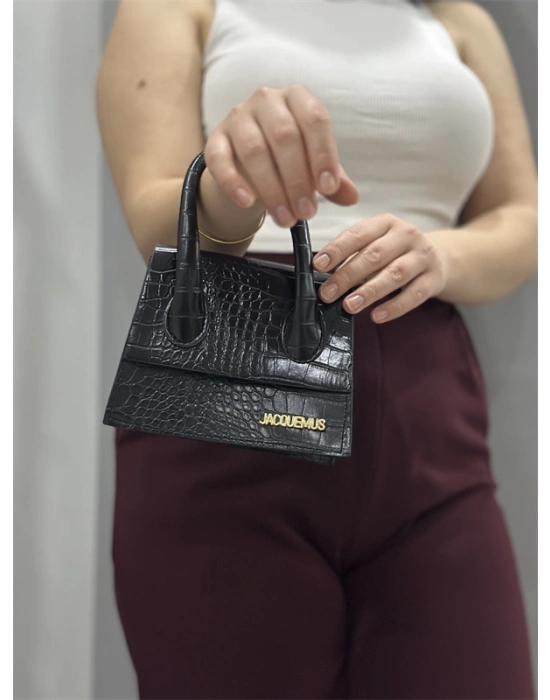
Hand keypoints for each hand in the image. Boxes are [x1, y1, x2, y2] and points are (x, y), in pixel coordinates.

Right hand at [204, 84, 358, 227]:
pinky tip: (248, 202)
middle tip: (307, 213)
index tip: (328, 189)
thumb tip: (351, 197)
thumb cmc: (288, 160)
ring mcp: (238, 117)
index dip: (322, 155)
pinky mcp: (215, 139)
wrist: (247, 165)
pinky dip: (234, 182)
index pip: (314, 120)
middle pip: (284, 136)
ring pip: (254, 150)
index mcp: (298, 99)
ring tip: (285, 218)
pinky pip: (221, 159)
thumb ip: (333, 180)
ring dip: (272, 189)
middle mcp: (267, 100)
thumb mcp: (314, 167)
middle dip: (298, 180)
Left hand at [312, 214, 448, 322]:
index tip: (318, 265)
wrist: (438, 257)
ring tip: (349, 305)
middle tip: (328, 293)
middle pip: (374, 255)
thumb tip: (321, 271)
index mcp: (386, 223)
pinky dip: (394, 307)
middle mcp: (406, 235)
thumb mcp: (375, 243)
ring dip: (369, 291)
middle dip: (348, 275)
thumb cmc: (395, 253)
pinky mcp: (434, 278)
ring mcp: (422, 257)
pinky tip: (376, 315)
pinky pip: (414, 295)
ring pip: (394, 274)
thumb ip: (351, 254)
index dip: (337, 250)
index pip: (358, 234)